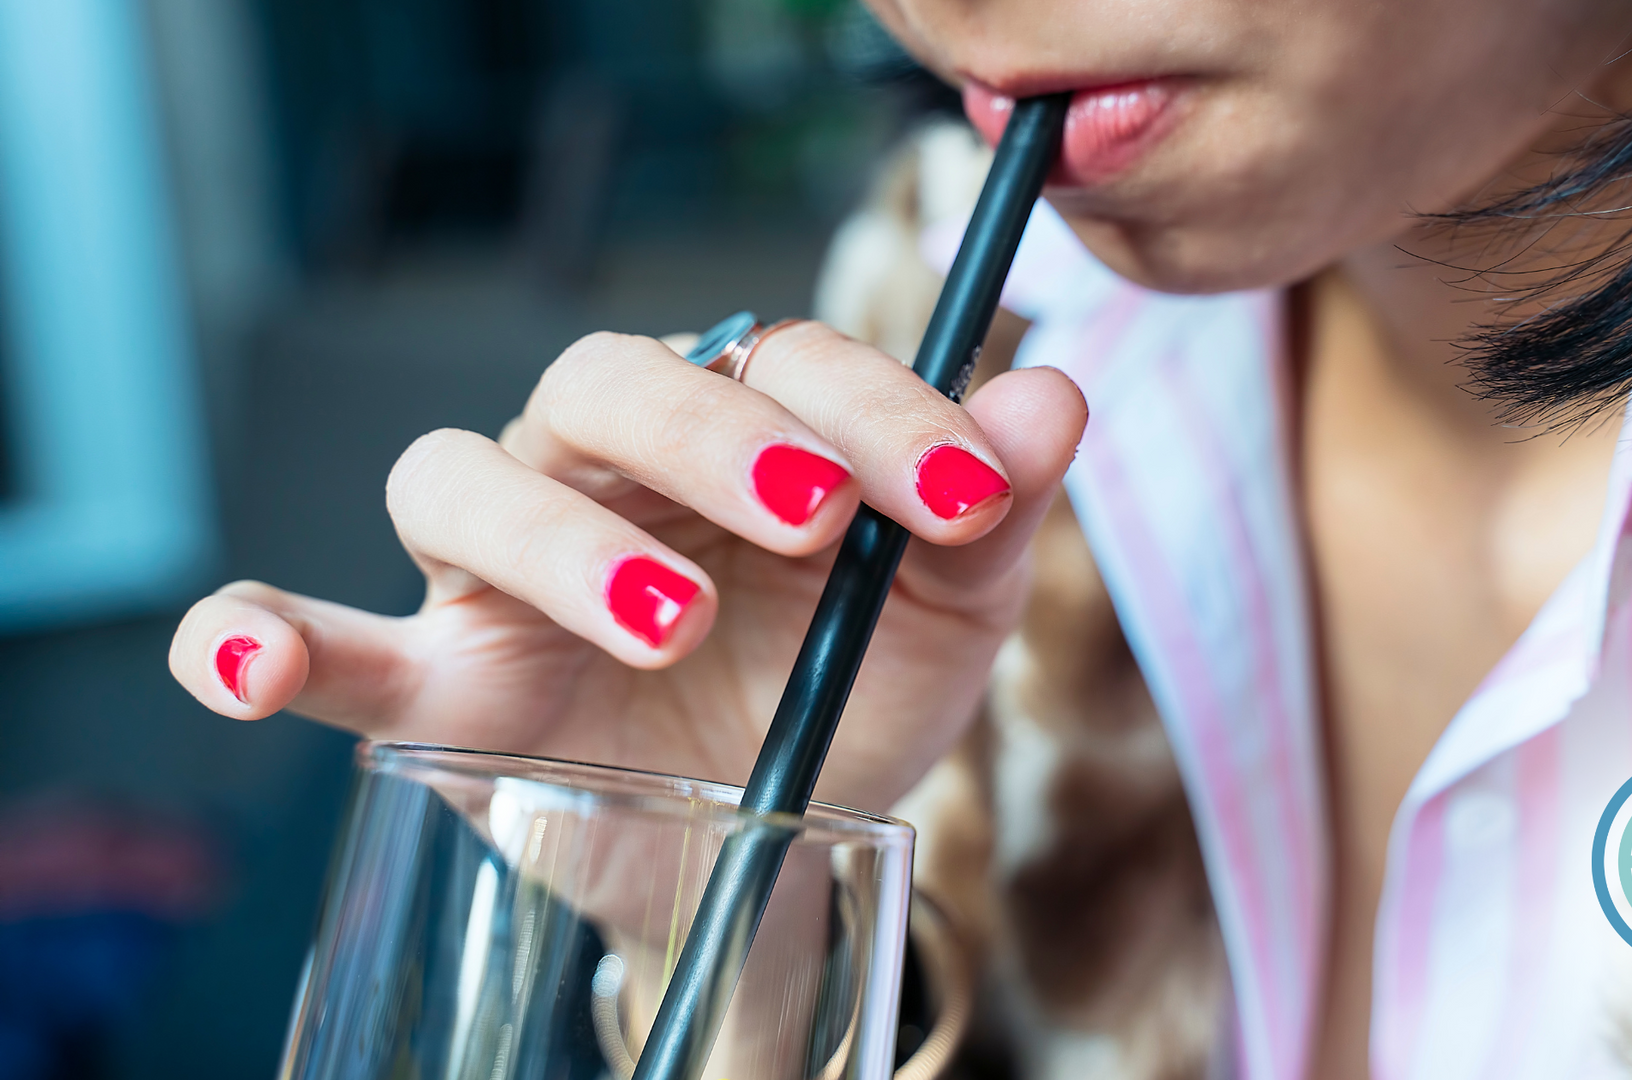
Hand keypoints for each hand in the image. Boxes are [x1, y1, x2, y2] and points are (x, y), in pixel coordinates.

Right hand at [169, 322, 1085, 810]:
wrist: (774, 848)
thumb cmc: (849, 697)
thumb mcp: (943, 615)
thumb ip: (991, 510)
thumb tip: (1052, 392)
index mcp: (740, 433)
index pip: (782, 359)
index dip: (872, 405)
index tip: (962, 492)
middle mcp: (608, 472)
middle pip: (608, 379)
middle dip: (710, 435)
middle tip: (805, 519)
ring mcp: (504, 573)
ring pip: (466, 479)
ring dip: (557, 536)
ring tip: (667, 619)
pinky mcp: (433, 685)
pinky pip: (315, 638)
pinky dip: (260, 638)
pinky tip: (246, 667)